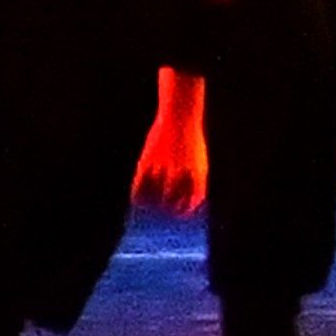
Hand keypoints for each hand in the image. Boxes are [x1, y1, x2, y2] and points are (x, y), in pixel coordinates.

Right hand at [135, 65, 212, 212]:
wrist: (180, 116)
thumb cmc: (189, 139)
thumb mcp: (195, 159)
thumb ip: (190, 180)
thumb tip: (178, 202)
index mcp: (198, 175)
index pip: (192, 202)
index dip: (185, 211)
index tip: (179, 217)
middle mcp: (181, 175)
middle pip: (171, 203)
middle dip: (166, 213)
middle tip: (159, 219)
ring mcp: (163, 169)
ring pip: (154, 198)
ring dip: (151, 207)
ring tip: (148, 210)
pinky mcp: (147, 163)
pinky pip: (140, 188)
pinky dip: (138, 197)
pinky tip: (136, 201)